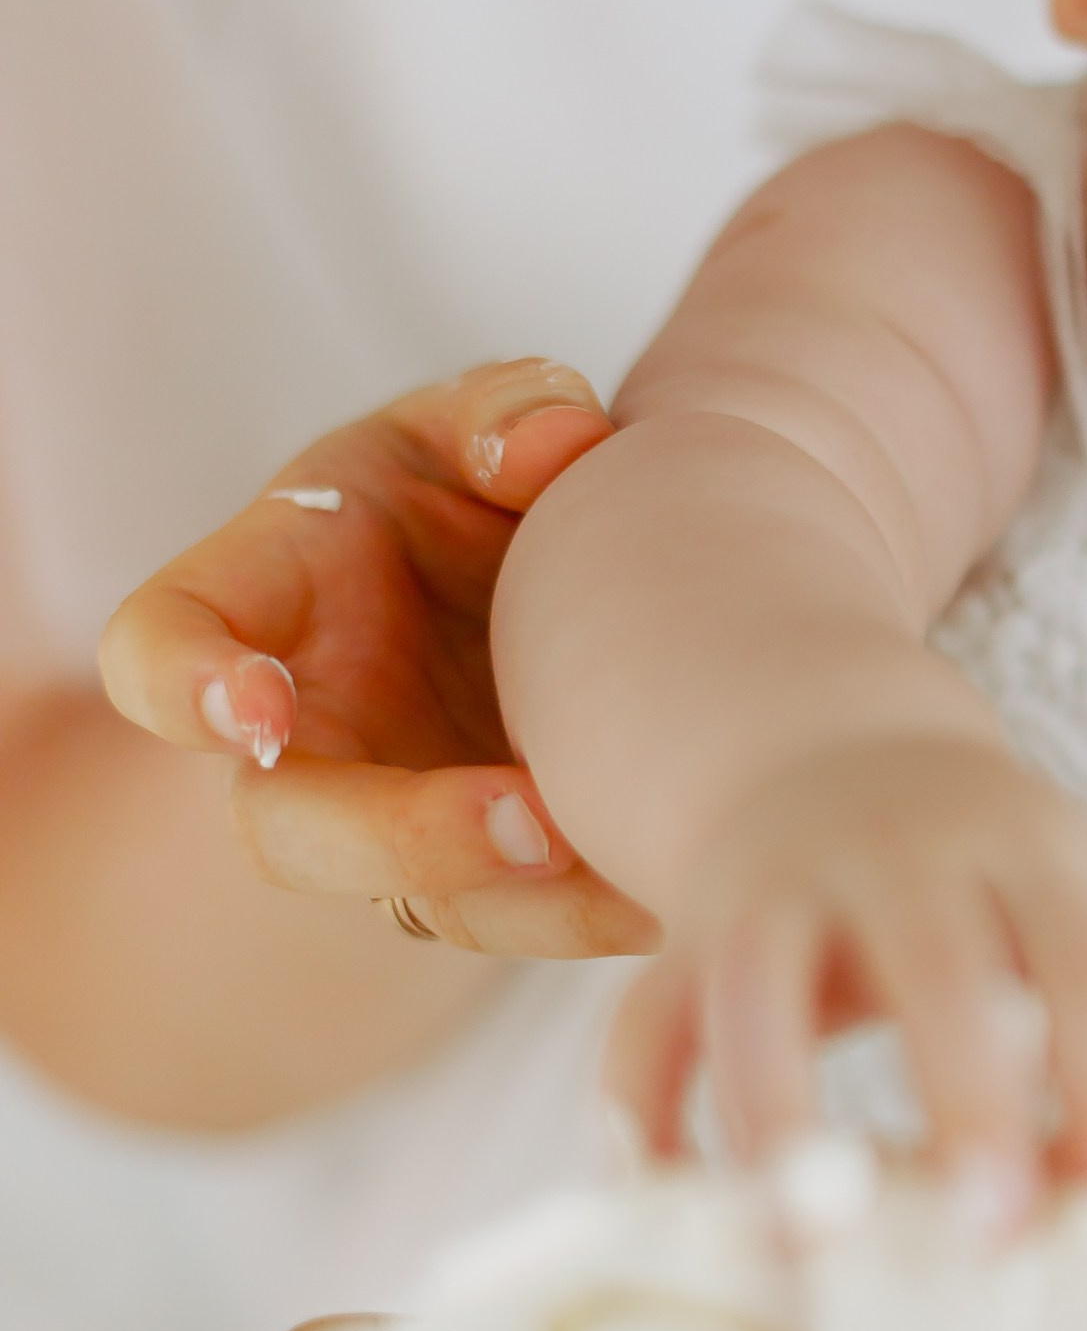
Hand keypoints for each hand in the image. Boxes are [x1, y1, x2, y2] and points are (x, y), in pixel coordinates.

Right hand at [99, 361, 656, 956]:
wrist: (549, 575)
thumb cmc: (469, 486)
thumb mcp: (476, 419)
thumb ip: (504, 410)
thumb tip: (552, 446)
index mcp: (266, 595)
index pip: (160, 645)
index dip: (182, 685)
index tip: (253, 711)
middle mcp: (311, 730)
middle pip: (289, 830)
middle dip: (399, 839)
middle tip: (528, 822)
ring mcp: (395, 815)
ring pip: (422, 906)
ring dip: (525, 904)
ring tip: (635, 876)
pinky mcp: (488, 872)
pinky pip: (526, 920)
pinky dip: (600, 913)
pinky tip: (680, 887)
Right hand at [608, 732, 1086, 1211]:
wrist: (839, 757)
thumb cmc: (996, 892)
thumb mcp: (1081, 925)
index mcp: (1028, 849)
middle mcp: (898, 850)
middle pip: (932, 961)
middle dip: (964, 1100)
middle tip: (990, 1238)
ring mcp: (776, 886)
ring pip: (758, 992)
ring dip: (780, 1121)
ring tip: (812, 1252)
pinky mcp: (685, 937)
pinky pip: (644, 1030)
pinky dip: (644, 1128)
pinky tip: (677, 1224)